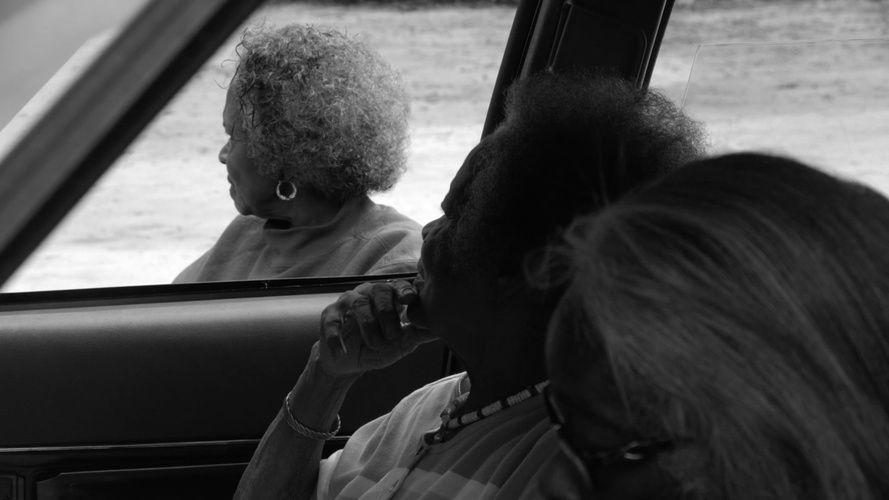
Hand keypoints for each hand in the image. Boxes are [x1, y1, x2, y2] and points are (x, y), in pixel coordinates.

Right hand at [316, 280, 436, 377]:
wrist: (347, 363)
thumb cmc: (376, 347)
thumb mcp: (401, 344)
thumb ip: (419, 334)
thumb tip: (442, 328)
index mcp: (387, 297)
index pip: (398, 286)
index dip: (405, 290)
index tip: (410, 299)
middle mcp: (368, 294)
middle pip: (380, 291)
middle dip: (388, 313)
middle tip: (392, 334)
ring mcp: (347, 303)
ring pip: (359, 304)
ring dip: (368, 326)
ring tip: (374, 344)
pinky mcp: (329, 316)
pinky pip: (332, 321)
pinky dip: (336, 336)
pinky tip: (341, 349)